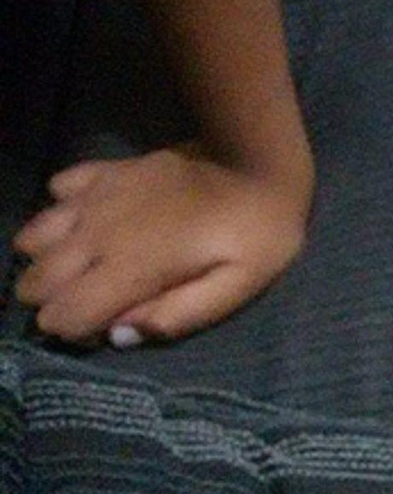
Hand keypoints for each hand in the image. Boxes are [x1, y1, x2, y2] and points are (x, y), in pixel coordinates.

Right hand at [13, 145, 311, 344]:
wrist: (260, 159)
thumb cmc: (258, 232)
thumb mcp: (236, 287)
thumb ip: (178, 316)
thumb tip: (120, 334)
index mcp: (128, 270)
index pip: (59, 317)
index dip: (75, 332)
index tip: (104, 327)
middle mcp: (96, 234)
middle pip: (34, 282)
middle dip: (53, 300)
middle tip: (94, 301)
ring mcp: (95, 198)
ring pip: (32, 238)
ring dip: (50, 258)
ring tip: (88, 265)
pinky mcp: (105, 170)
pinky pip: (57, 189)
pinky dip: (65, 210)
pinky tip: (97, 218)